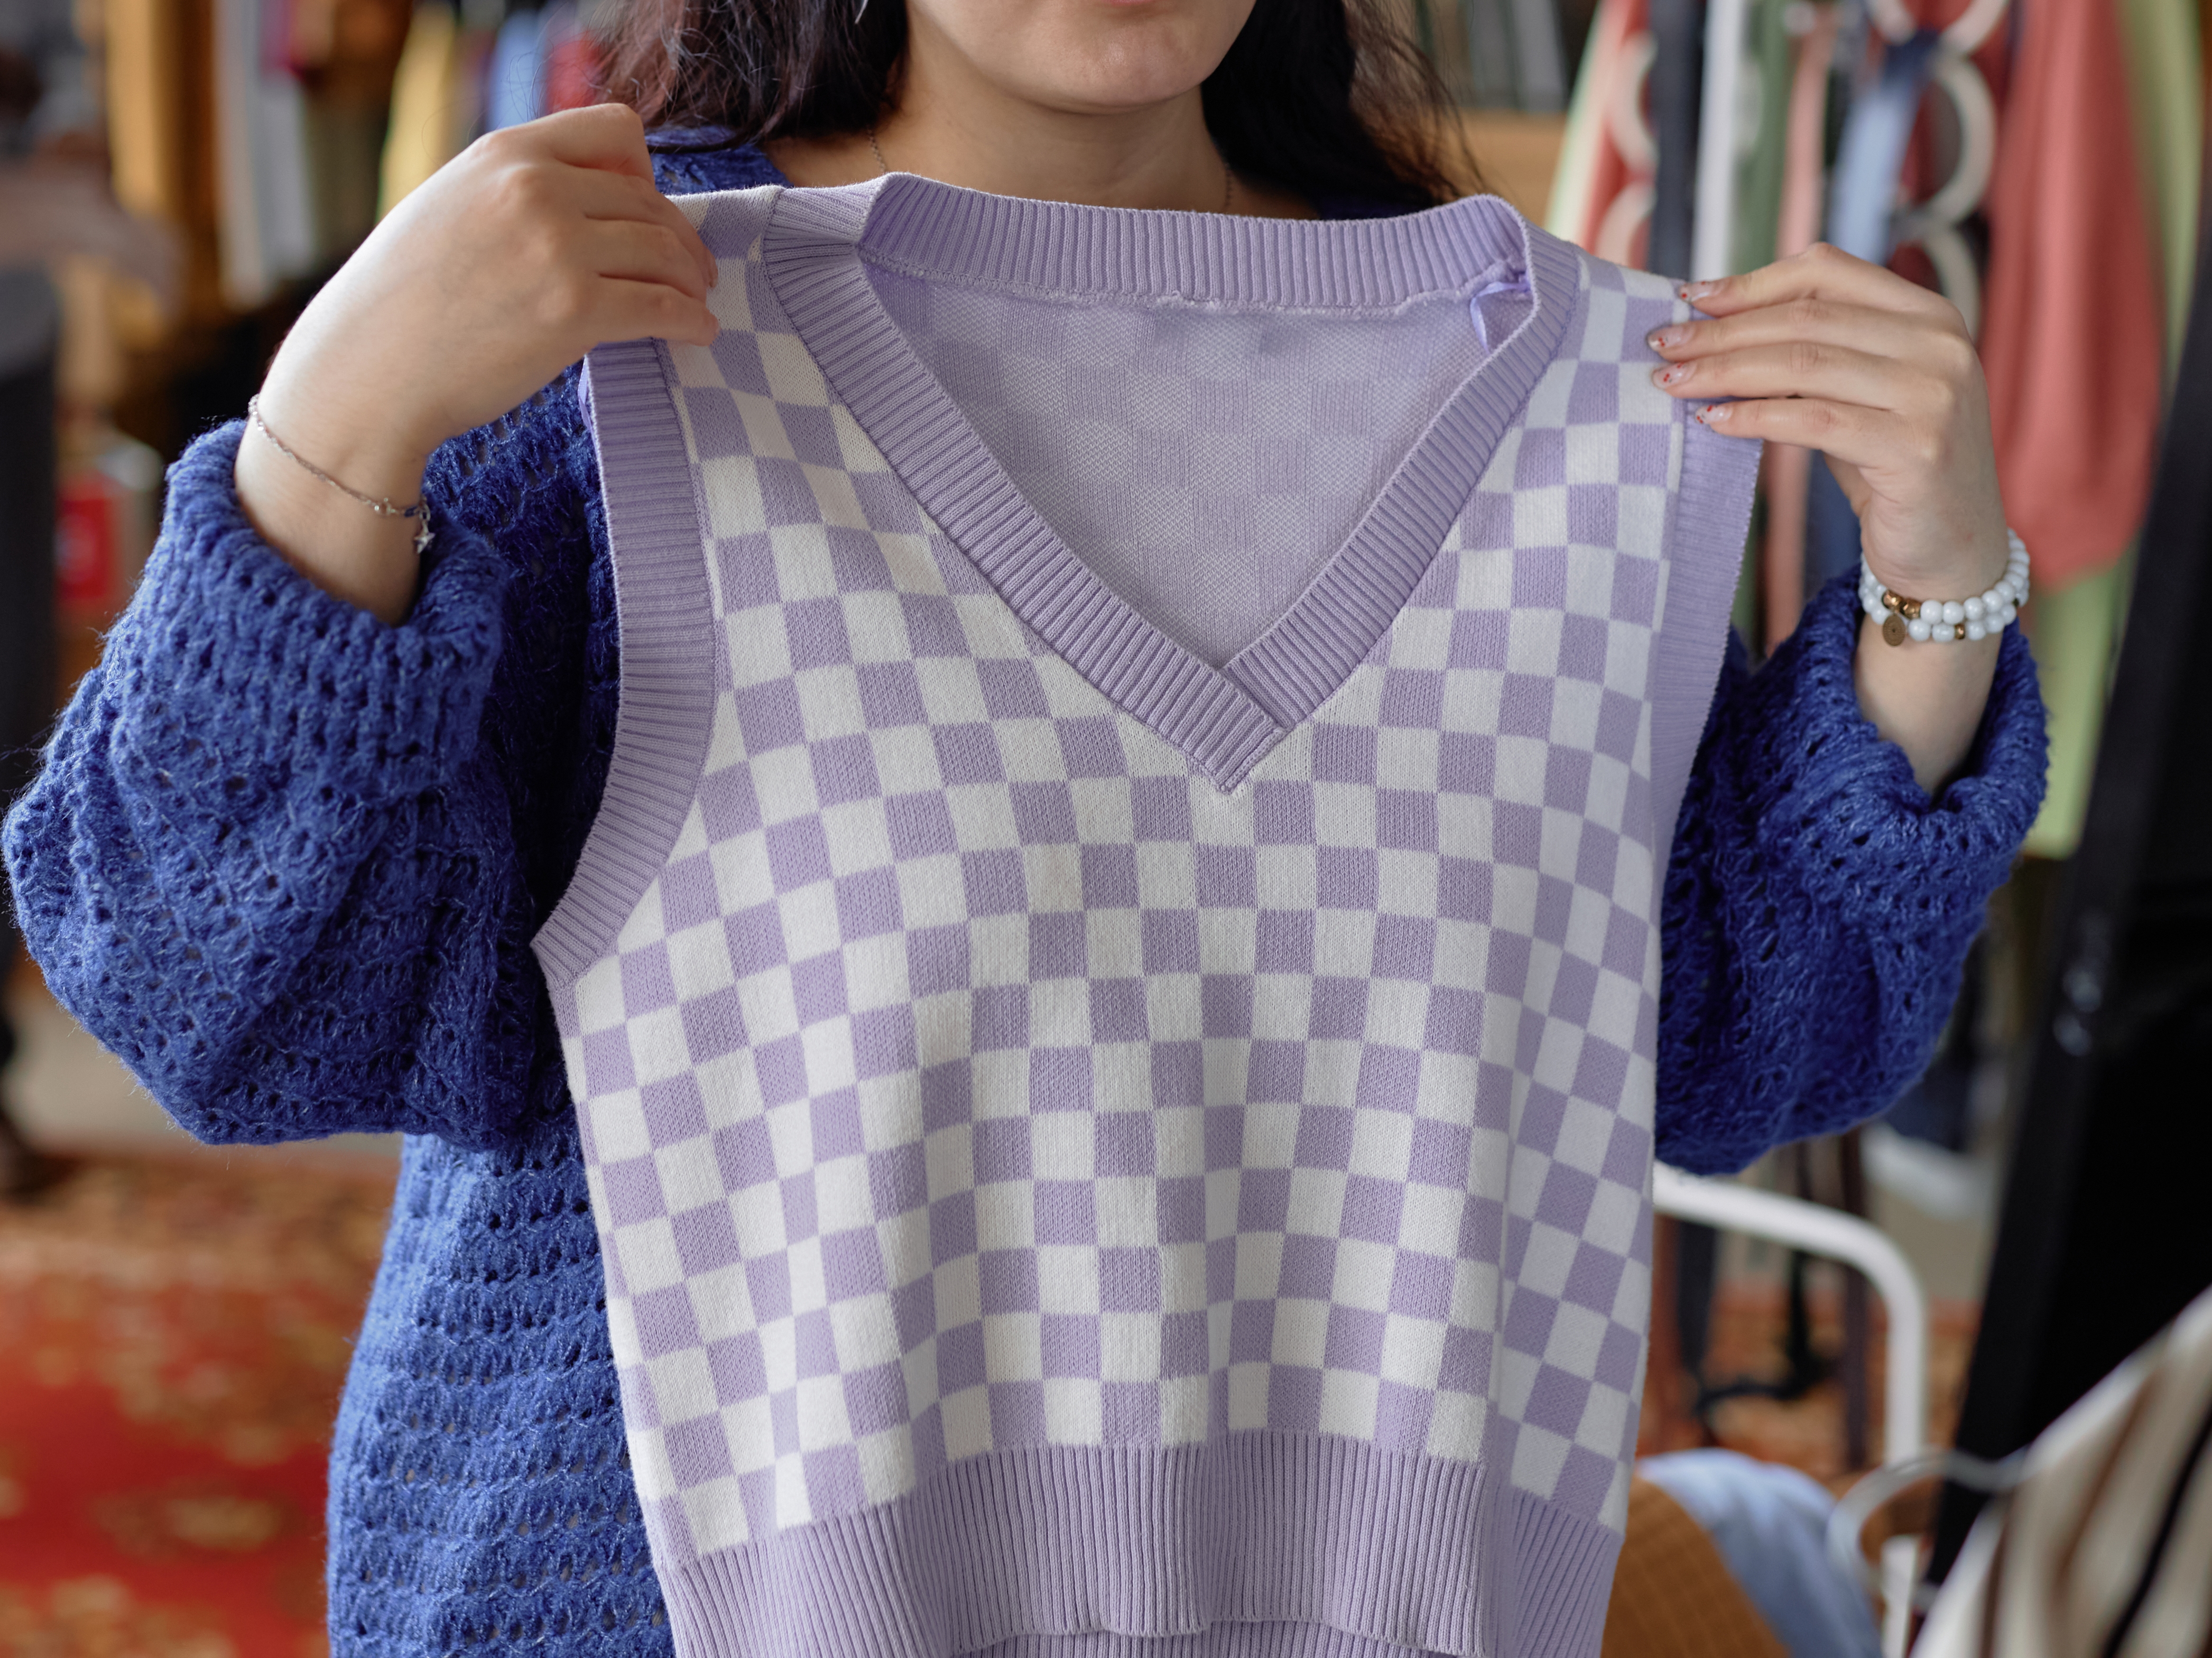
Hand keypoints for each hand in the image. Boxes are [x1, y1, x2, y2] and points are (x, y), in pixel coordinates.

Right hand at [238, 104, 717, 622]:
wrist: (368, 370)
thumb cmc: (403, 301)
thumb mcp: (451, 206)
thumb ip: (515, 189)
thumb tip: (589, 199)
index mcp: (506, 154)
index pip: (613, 129)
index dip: (644, 170)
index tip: (650, 207)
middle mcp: (536, 189)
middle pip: (646, 199)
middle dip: (677, 236)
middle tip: (693, 269)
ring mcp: (559, 249)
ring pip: (663, 252)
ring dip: (691, 279)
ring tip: (697, 299)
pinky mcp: (576, 312)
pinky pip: (663, 308)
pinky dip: (691, 320)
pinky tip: (700, 332)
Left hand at [1645, 242, 2009, 601]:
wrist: (1954, 549)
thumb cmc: (1892, 466)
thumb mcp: (1859, 394)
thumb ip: (1815, 354)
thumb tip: (1713, 324)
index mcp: (1929, 314)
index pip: (1826, 272)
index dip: (1751, 282)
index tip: (1689, 298)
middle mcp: (1940, 344)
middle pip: (1805, 317)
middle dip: (1722, 330)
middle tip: (1661, 344)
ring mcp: (1934, 395)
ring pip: (1803, 364)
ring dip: (1725, 370)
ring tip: (1671, 382)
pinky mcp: (1917, 449)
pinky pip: (1813, 421)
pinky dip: (1753, 417)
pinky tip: (1712, 420)